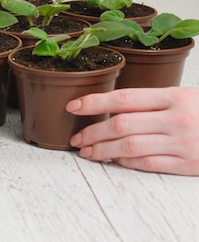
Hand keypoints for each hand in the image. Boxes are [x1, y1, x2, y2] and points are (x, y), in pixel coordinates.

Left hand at [66, 87, 198, 175]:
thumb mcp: (185, 95)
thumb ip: (153, 101)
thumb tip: (112, 107)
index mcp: (173, 96)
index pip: (124, 98)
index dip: (94, 102)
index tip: (73, 106)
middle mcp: (176, 119)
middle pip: (121, 125)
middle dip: (93, 131)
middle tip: (76, 137)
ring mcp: (183, 143)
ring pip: (130, 147)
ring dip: (103, 150)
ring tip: (88, 152)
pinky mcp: (189, 164)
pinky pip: (150, 164)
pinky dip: (128, 163)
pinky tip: (115, 161)